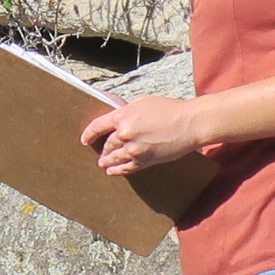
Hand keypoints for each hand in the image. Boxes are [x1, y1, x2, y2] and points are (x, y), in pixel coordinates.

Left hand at [81, 96, 206, 176]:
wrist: (188, 124)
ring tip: (103, 163)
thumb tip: (115, 117)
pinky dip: (117, 171)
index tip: (85, 139)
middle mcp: (125, 134)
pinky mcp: (144, 161)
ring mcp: (133, 150)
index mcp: (122, 116)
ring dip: (106, 161)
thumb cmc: (168, 109)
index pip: (98, 126)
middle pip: (107, 144)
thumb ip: (126, 111)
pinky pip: (125, 168)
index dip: (89, 134)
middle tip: (100, 152)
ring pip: (114, 158)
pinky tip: (111, 172)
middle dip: (103, 148)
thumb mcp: (142, 102)